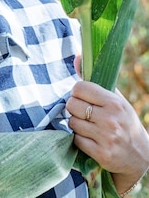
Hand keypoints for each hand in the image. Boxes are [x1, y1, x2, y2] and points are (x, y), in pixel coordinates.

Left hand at [66, 79, 148, 194]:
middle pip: (72, 104)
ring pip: (72, 122)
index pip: (80, 88)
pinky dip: (79, 139)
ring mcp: (106, 138)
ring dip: (75, 124)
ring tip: (87, 125)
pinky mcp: (101, 154)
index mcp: (114, 102)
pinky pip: (76, 140)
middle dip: (74, 108)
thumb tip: (76, 57)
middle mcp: (110, 119)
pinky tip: (89, 138)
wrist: (140, 156)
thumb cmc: (124, 122)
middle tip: (82, 112)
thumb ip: (95, 79)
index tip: (82, 97)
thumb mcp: (115, 99)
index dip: (77, 92)